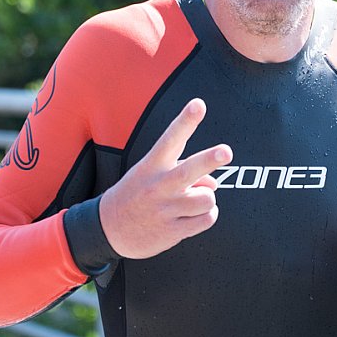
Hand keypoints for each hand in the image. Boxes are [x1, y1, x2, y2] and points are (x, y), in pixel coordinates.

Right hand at [98, 98, 230, 258]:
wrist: (109, 228)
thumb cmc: (138, 193)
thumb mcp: (153, 173)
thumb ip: (185, 169)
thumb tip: (214, 184)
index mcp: (153, 164)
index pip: (172, 137)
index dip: (186, 120)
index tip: (198, 104)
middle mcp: (159, 185)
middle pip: (190, 170)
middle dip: (210, 159)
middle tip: (226, 152)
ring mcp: (166, 209)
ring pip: (207, 198)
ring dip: (207, 198)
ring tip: (192, 201)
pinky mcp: (172, 231)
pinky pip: (206, 219)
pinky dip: (207, 216)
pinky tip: (193, 216)